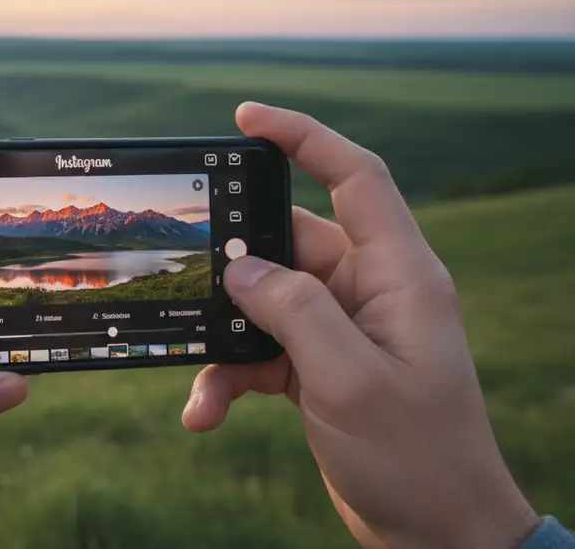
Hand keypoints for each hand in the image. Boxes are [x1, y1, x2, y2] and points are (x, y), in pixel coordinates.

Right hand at [182, 103, 538, 548]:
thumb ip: (294, 313)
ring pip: (261, 304)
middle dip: (234, 267)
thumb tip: (239, 268)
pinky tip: (205, 413)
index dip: (304, 137)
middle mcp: (368, 291)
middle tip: (188, 276)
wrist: (436, 533)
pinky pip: (257, 351)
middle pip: (286, 244)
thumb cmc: (416, 457)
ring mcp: (340, 329)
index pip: (354, 178)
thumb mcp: (351, 382)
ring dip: (223, 342)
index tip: (246, 118)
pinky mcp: (316, 366)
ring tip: (201, 388)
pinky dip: (227, 377)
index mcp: (399, 275)